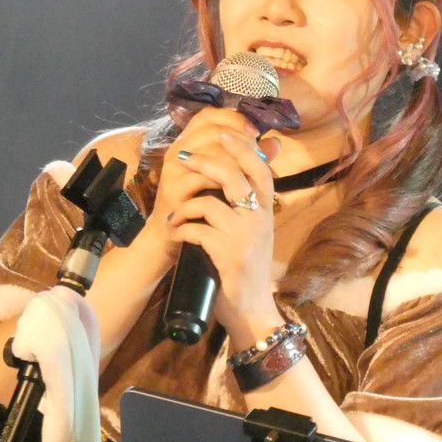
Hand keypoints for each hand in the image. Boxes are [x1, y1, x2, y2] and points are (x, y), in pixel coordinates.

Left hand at [167, 126, 281, 340]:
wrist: (251, 309)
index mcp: (266, 209)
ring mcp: (245, 237)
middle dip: (205, 162)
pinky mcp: (228, 255)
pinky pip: (197, 231)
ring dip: (185, 205)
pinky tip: (177, 234)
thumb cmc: (247, 266)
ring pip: (210, 203)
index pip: (259, 167)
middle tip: (183, 158)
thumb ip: (248, 202)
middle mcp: (260, 219)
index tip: (221, 132)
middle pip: (234, 176)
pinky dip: (182, 230)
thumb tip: (236, 171)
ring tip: (175, 213)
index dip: (241, 146)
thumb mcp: (255, 230)